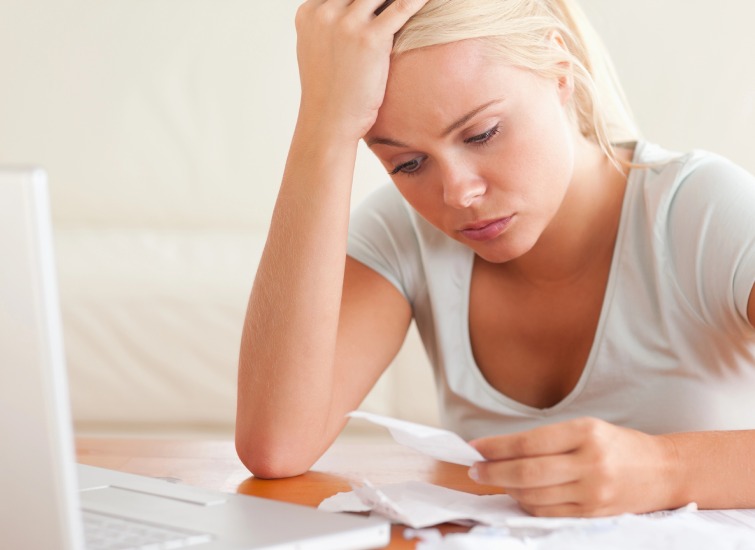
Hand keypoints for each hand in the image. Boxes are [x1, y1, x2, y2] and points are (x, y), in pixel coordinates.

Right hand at [294, 0, 428, 141]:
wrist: (328, 122)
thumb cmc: (329, 91)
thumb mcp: (318, 49)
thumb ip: (331, 24)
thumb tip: (354, 12)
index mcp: (310, 12)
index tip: (377, 2)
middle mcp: (325, 12)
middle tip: (392, 5)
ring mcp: (346, 24)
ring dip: (395, 0)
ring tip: (412, 3)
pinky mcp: (370, 39)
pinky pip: (402, 6)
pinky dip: (418, 0)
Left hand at [468, 417, 680, 516]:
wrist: (664, 471)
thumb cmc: (618, 445)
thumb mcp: (586, 429)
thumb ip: (546, 440)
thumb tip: (500, 450)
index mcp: (586, 433)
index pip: (529, 442)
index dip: (496, 447)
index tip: (475, 448)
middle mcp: (590, 463)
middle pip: (527, 472)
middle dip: (494, 472)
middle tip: (475, 470)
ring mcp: (593, 492)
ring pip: (535, 496)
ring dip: (508, 489)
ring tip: (496, 481)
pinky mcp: (595, 515)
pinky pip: (549, 513)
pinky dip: (528, 505)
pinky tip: (519, 495)